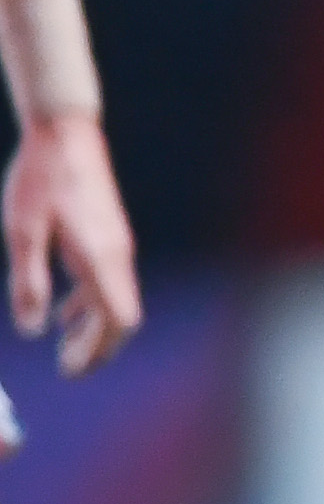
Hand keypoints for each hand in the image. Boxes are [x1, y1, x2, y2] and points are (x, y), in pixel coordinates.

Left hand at [4, 110, 137, 374]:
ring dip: (93, 328)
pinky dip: (90, 304)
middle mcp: (117, 256)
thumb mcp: (23, 233)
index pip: (117, 319)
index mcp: (100, 258)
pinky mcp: (108, 236)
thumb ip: (29, 284)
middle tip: (66, 370)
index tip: (69, 370)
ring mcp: (116, 245)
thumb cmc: (41, 180)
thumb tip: (33, 331)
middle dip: (97, 348)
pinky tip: (64, 312)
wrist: (66, 133)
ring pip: (115, 300)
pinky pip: (107, 282)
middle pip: (120, 317)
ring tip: (63, 348)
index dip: (97, 350)